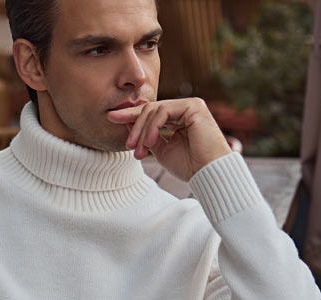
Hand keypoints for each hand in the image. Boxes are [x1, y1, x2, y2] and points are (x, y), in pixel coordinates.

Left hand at [107, 98, 231, 180]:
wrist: (208, 174)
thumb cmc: (189, 165)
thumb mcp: (161, 150)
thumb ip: (147, 136)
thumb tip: (127, 122)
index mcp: (178, 118)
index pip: (150, 113)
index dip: (130, 116)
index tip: (111, 118)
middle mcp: (184, 109)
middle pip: (150, 109)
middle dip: (134, 127)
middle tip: (128, 145)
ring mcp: (190, 105)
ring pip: (154, 110)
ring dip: (142, 131)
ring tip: (139, 150)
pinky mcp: (194, 106)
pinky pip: (163, 111)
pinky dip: (153, 127)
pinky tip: (150, 142)